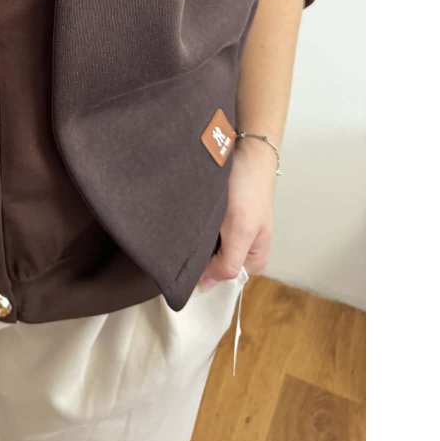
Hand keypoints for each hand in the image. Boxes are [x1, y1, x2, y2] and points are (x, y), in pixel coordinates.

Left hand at [197, 136, 277, 289]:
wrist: (246, 152)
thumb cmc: (248, 189)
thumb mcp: (241, 230)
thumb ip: (227, 262)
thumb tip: (206, 288)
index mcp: (253, 261)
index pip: (221, 279)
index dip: (202, 271)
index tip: (186, 258)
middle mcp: (242, 250)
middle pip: (211, 264)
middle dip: (197, 253)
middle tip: (187, 235)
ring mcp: (231, 233)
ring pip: (205, 247)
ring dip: (194, 238)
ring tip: (189, 223)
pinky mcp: (221, 218)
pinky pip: (203, 231)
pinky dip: (194, 225)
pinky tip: (189, 216)